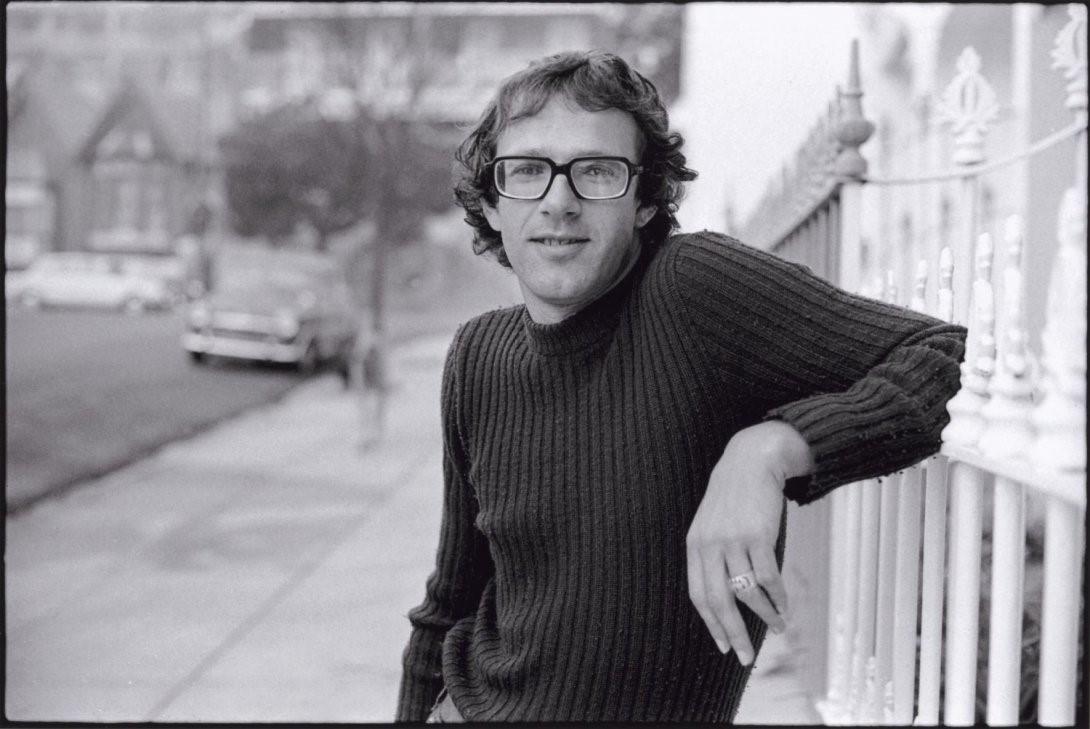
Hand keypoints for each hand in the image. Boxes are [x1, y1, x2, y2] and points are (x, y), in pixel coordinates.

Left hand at [685, 421, 812, 664]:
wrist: (752, 459)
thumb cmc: (735, 495)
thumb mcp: (712, 522)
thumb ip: (713, 554)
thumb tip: (725, 594)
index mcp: (695, 546)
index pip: (699, 594)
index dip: (711, 623)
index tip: (723, 645)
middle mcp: (710, 546)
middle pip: (719, 600)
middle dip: (733, 632)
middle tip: (745, 656)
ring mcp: (733, 541)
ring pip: (747, 592)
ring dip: (764, 615)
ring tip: (777, 628)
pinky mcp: (757, 536)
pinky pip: (768, 577)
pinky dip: (778, 597)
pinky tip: (784, 607)